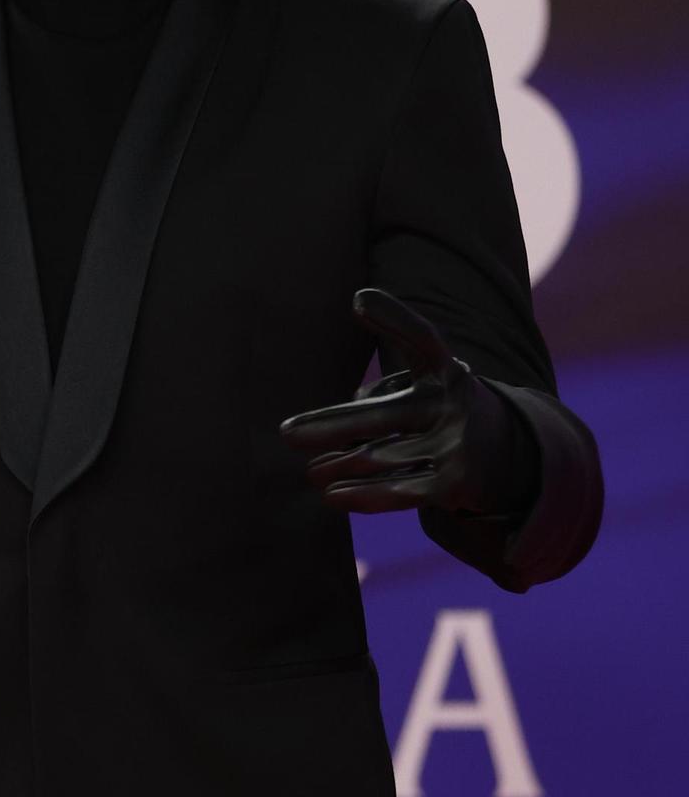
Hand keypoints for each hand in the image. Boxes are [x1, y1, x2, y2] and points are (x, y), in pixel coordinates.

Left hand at [278, 287, 527, 516]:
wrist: (510, 456)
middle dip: (329, 426)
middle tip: (287, 434)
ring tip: (312, 472)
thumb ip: (383, 393)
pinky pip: (396, 491)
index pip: (421, 338)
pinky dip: (359, 495)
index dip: (394, 318)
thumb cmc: (442, 412)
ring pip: (378, 457)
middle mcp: (452, 402)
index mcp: (444, 370)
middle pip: (380, 414)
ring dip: (336, 466)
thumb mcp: (425, 387)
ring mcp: (455, 443)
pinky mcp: (454, 483)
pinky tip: (331, 495)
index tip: (359, 301)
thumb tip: (340, 425)